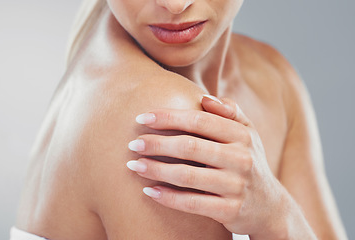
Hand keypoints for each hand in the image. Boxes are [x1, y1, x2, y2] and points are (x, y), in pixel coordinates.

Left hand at [126, 95, 285, 237]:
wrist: (270, 206)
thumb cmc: (248, 162)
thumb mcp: (248, 133)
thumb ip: (230, 112)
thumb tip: (204, 97)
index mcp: (241, 135)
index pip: (198, 120)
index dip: (168, 117)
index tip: (142, 117)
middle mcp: (241, 158)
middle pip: (189, 147)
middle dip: (156, 144)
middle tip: (132, 144)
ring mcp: (236, 186)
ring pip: (187, 176)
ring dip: (155, 170)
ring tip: (133, 166)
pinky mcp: (230, 210)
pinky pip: (192, 204)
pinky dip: (168, 197)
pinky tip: (149, 191)